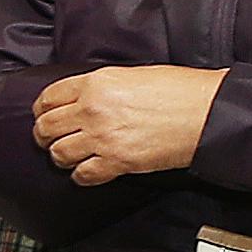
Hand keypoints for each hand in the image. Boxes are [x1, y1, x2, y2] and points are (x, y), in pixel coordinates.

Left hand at [34, 67, 225, 186]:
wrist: (209, 111)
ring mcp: (103, 137)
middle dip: (45, 135)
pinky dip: (82, 176)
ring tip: (69, 156)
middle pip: (46, 127)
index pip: (48, 98)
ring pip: (59, 153)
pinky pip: (84, 174)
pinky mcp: (119, 161)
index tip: (44, 116)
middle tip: (51, 139)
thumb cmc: (180, 90)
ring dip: (61, 157)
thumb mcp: (131, 75)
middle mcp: (92, 109)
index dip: (42, 110)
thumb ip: (101, 87)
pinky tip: (87, 172)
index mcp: (95, 83)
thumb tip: (85, 98)